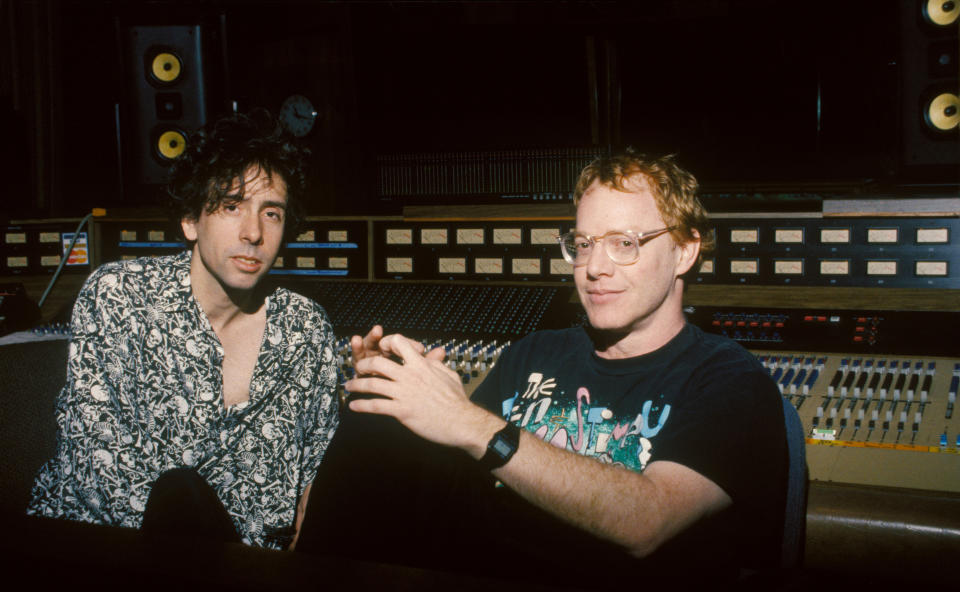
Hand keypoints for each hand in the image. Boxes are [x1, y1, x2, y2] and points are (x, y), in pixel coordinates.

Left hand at [345, 333, 502, 456]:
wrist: (462, 422)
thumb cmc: (457, 400)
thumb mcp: (448, 375)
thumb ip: (436, 364)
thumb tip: (431, 357)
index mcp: (421, 364)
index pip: (399, 342)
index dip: (387, 342)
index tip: (381, 348)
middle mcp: (410, 376)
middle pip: (378, 362)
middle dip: (363, 365)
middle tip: (357, 369)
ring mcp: (405, 393)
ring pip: (372, 385)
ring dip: (356, 385)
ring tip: (348, 387)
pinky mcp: (402, 411)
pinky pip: (375, 406)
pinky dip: (361, 406)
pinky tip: (354, 407)